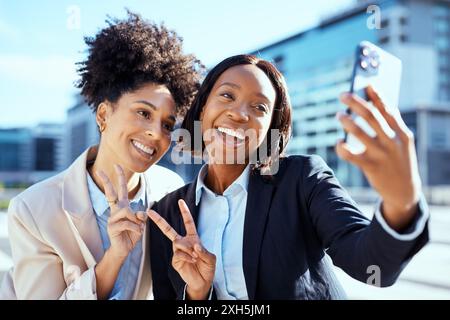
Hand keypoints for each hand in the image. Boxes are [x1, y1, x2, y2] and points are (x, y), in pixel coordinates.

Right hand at [97, 164, 146, 259]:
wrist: (123, 250)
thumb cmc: (131, 234)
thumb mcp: (140, 223)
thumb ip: (141, 216)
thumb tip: (140, 213)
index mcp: (122, 207)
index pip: (120, 190)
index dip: (119, 178)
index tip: (117, 165)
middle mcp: (115, 211)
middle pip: (110, 193)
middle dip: (106, 181)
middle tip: (100, 170)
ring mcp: (112, 219)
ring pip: (126, 211)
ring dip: (135, 221)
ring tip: (137, 229)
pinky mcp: (111, 227)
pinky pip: (127, 223)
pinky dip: (135, 228)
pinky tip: (135, 233)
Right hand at [147, 199, 215, 299]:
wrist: (202, 282)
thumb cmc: (207, 268)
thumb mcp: (210, 258)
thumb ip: (203, 250)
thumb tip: (194, 245)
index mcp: (192, 238)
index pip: (188, 222)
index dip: (184, 212)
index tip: (180, 201)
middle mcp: (183, 243)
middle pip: (168, 230)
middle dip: (159, 220)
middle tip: (149, 211)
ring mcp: (177, 251)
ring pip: (177, 243)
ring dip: (188, 249)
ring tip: (195, 257)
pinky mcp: (175, 261)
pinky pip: (178, 254)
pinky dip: (187, 257)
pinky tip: (192, 261)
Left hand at [336, 86, 421, 230]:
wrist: (405, 191)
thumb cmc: (399, 161)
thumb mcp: (402, 143)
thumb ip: (392, 125)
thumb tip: (377, 104)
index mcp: (402, 133)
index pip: (387, 110)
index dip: (376, 95)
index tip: (365, 84)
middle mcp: (392, 142)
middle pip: (371, 116)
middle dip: (356, 103)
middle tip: (342, 95)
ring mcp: (382, 155)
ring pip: (360, 133)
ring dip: (347, 121)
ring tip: (338, 115)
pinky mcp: (371, 167)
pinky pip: (352, 155)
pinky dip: (343, 147)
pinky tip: (338, 142)